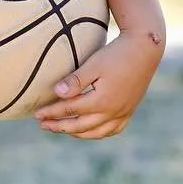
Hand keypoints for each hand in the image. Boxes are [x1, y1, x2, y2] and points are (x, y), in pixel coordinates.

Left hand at [34, 29, 163, 138]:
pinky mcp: (130, 110)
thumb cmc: (117, 54)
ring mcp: (123, 113)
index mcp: (102, 101)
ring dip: (77, 133)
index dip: (51, 112)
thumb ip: (76, 81)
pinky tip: (89, 130)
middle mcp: (113, 111)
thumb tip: (57, 93)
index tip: (37, 114)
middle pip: (80, 125)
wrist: (146, 50)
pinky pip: (112, 130)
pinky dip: (98, 133)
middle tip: (43, 125)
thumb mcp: (94, 64)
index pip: (69, 110)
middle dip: (59, 126)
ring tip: (62, 129)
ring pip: (96, 132)